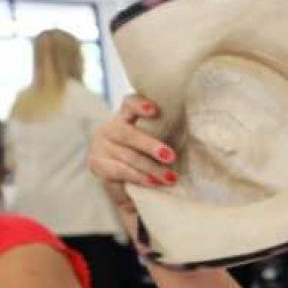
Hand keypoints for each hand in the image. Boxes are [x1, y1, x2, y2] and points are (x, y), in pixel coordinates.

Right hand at [86, 93, 178, 236]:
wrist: (112, 174)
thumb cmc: (140, 154)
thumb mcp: (149, 142)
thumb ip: (161, 135)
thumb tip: (189, 138)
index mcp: (123, 117)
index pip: (129, 104)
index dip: (140, 104)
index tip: (154, 110)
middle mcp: (109, 129)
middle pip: (128, 134)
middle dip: (150, 145)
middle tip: (171, 156)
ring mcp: (100, 147)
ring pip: (127, 156)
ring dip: (151, 168)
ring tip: (169, 178)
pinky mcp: (98, 166)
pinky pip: (120, 171)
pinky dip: (138, 177)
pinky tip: (152, 182)